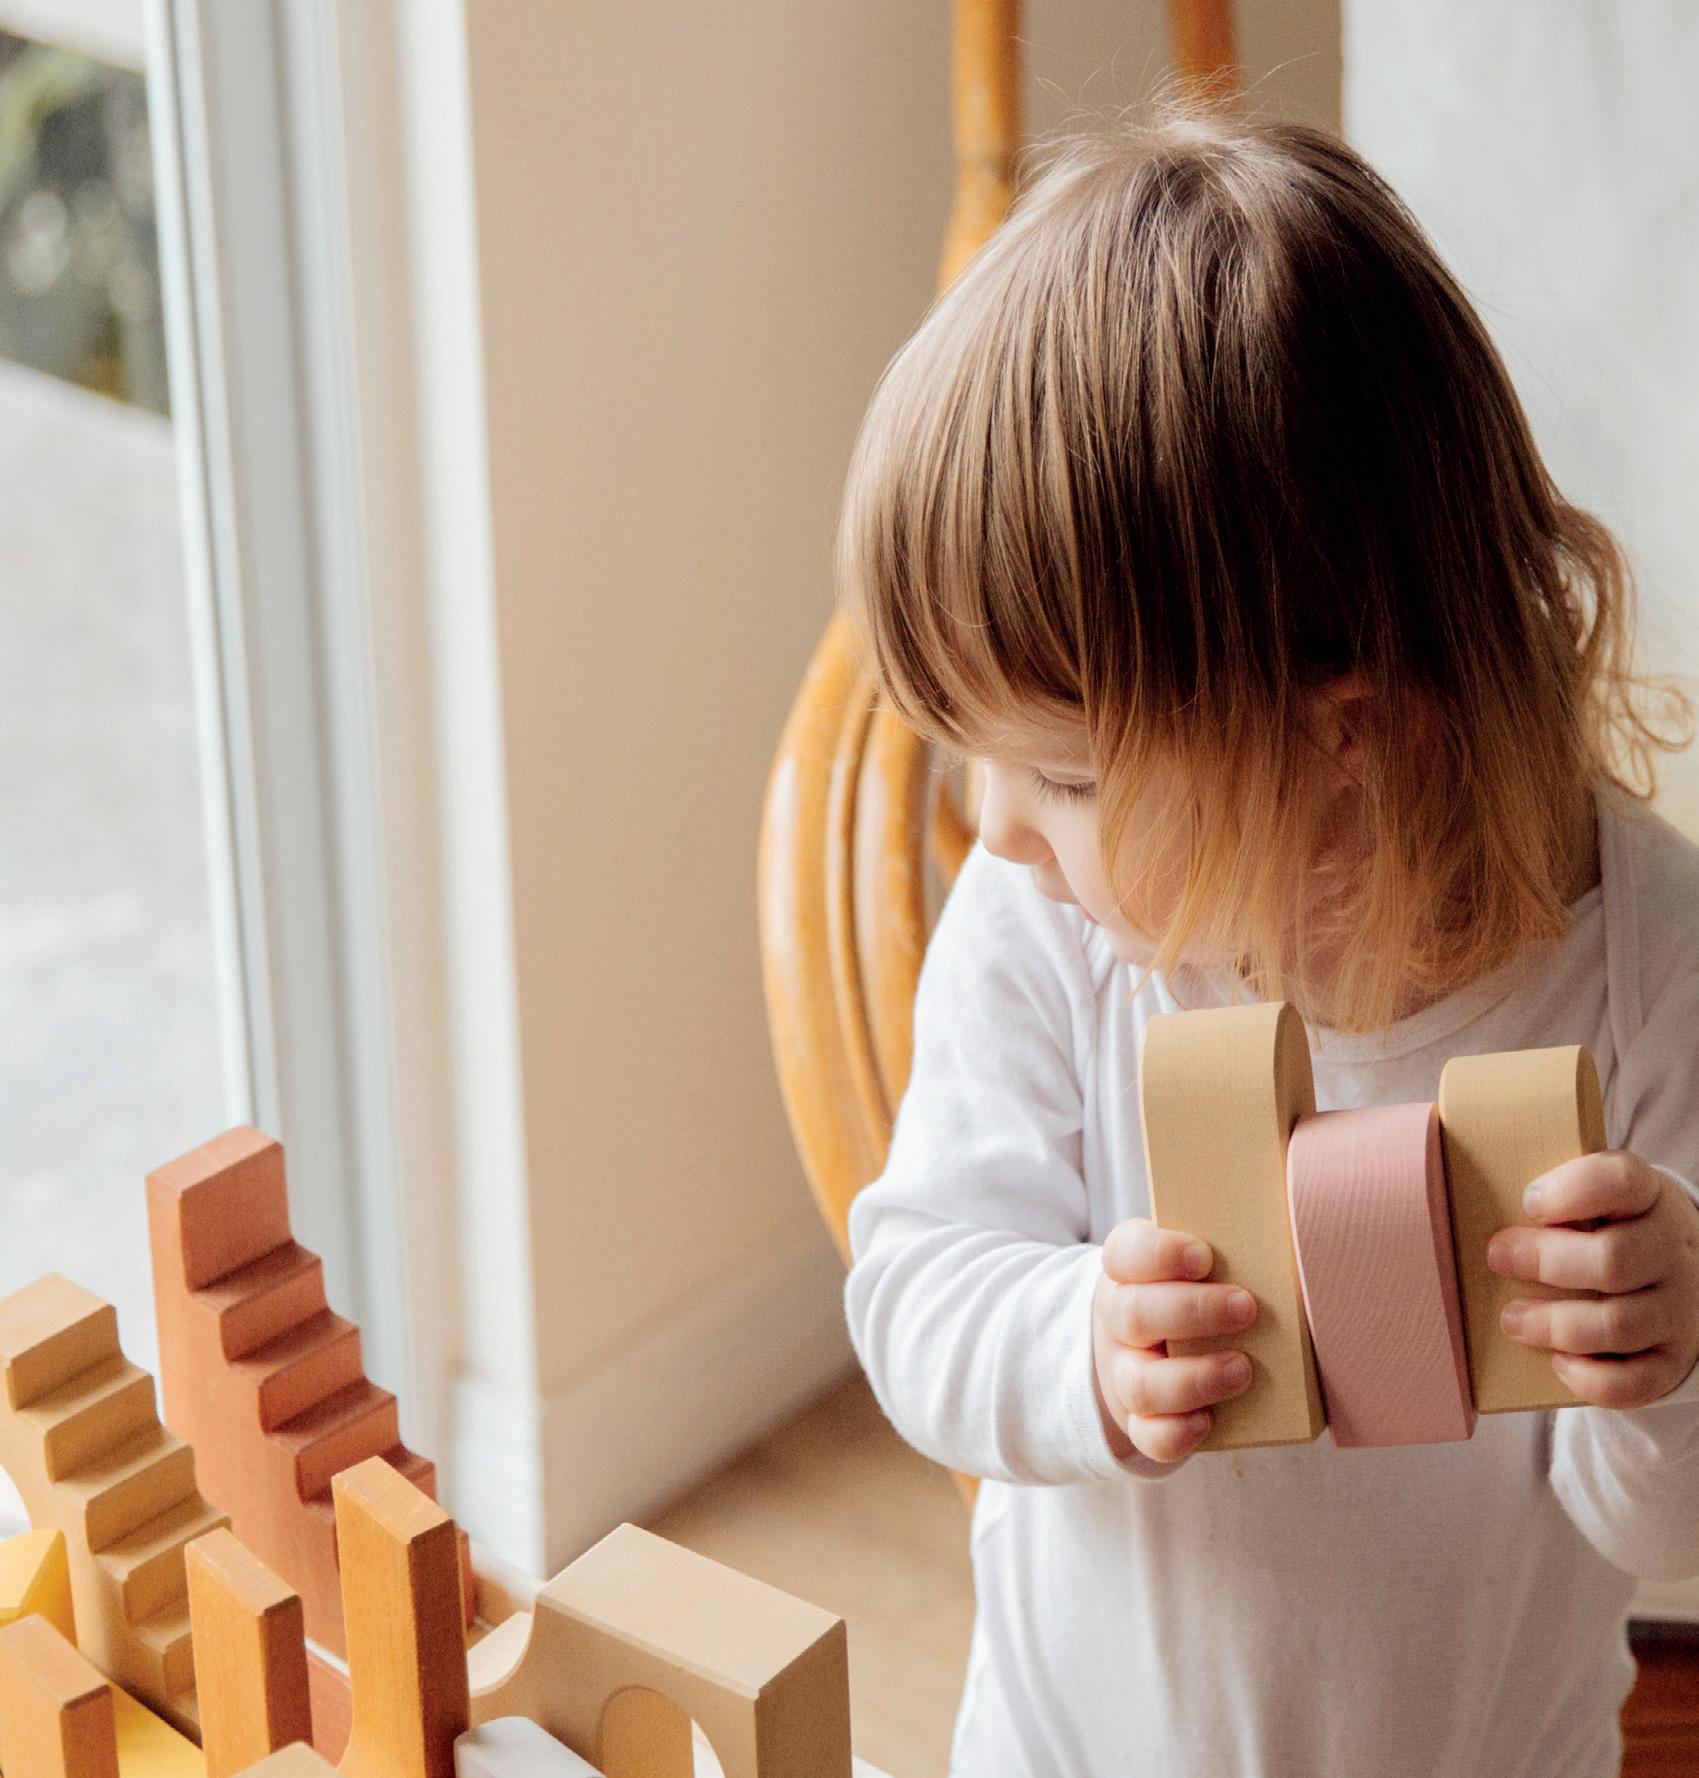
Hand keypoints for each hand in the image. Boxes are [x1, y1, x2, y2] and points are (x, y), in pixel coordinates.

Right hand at [1092, 1216, 1258, 1464]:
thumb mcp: (1195, 1253)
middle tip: (1246, 1307)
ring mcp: (1126, 1373)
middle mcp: (1119, 1320)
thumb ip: (1233, 1222)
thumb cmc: (1190, 1287)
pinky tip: (1208, 1422)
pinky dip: (1177, 1432)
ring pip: (1141, 1382)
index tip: (1204, 1255)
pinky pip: (1149, 1435)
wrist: (1144, 1345)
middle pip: (1133, 1314)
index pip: (1126, 1253)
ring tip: (1243, 1369)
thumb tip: (1292, 1160)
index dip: (1159, 1254)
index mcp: (1129, 1270)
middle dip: (1192, 1312)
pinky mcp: (1140, 1420)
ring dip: (1193, 1378)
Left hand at [1485, 1152, 1698, 1408]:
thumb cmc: (1607, 1229)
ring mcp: (1677, 1310)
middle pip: (1614, 1259)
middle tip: (1496, 1258)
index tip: (1529, 1201)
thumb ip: (1546, 1191)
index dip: (1574, 1190)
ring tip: (1511, 1319)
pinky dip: (1589, 1378)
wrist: (1675, 1276)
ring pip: (1617, 1324)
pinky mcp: (1670, 1361)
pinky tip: (1558, 1361)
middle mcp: (1672, 1252)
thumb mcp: (1594, 1198)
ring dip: (1553, 1324)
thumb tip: (1453, 1184)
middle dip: (1544, 1262)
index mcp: (1649, 1199)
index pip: (1623, 1181)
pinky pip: (1632, 1382)